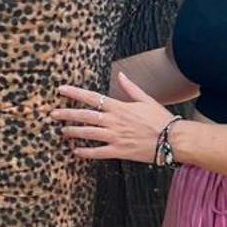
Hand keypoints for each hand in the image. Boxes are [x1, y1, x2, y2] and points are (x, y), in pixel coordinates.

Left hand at [52, 71, 175, 163]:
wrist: (174, 140)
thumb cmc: (161, 119)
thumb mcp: (147, 100)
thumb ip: (131, 88)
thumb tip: (120, 74)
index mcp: (119, 107)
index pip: (92, 97)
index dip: (75, 93)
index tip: (61, 89)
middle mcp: (114, 121)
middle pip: (85, 116)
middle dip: (67, 114)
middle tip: (53, 114)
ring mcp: (116, 137)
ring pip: (88, 134)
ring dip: (73, 132)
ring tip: (62, 131)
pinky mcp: (119, 151)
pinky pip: (98, 152)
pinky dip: (85, 152)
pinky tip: (76, 151)